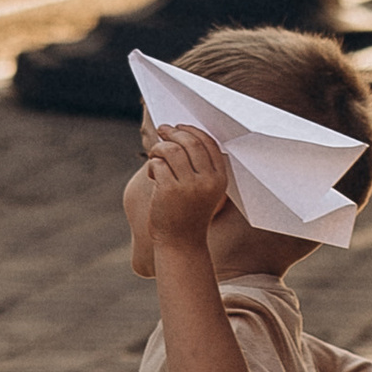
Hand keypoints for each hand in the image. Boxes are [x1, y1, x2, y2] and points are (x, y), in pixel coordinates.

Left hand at [143, 125, 232, 248]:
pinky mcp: (169, 191)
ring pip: (171, 150)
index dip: (192, 131)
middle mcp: (207, 181)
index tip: (179, 127)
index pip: (209, 144)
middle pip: (190, 142)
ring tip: (154, 155)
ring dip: (159, 148)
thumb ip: (199, 167)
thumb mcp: (203, 191)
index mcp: (219, 179)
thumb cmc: (189, 214)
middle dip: (173, 133)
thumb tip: (179, 136)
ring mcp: (189, 186)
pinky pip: (158, 164)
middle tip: (162, 130)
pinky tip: (152, 175)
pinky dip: (152, 165)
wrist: (181, 244)